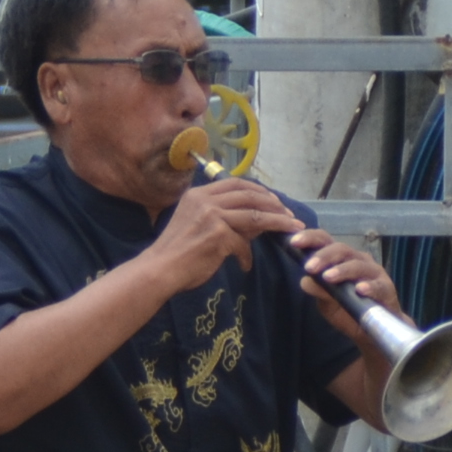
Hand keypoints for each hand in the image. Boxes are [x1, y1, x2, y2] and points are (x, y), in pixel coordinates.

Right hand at [139, 176, 298, 301]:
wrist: (159, 269)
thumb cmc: (176, 251)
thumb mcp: (198, 225)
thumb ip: (224, 219)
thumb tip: (257, 221)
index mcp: (198, 194)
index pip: (236, 182)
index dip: (259, 190)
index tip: (274, 200)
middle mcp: (205, 200)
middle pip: (250, 195)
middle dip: (274, 205)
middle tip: (289, 216)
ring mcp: (212, 216)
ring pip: (255, 215)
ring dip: (277, 222)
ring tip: (292, 229)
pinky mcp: (218, 235)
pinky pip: (243, 244)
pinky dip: (246, 256)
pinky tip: (244, 265)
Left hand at [289, 230, 397, 339]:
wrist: (371, 330)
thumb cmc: (347, 309)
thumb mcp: (327, 302)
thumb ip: (317, 290)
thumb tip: (305, 280)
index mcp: (340, 259)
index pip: (324, 241)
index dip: (310, 238)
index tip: (293, 242)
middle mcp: (357, 260)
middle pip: (341, 249)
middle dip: (323, 256)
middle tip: (309, 267)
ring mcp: (373, 272)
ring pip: (358, 265)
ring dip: (342, 270)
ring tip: (328, 277)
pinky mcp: (387, 289)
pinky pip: (378, 286)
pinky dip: (369, 286)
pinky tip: (360, 289)